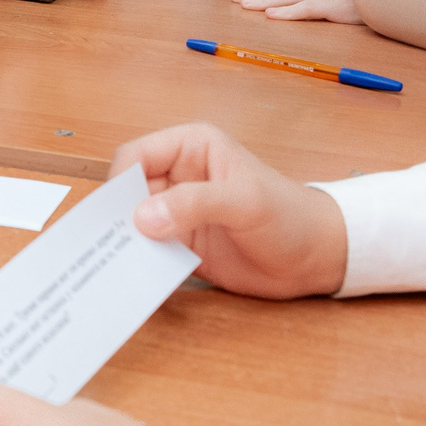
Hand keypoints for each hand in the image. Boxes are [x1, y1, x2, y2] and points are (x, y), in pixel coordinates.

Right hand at [108, 122, 348, 298]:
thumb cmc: (290, 217)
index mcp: (190, 148)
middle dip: (117, 216)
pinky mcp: (180, 244)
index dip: (121, 182)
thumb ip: (195, 204)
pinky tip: (137, 277)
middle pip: (127, 191)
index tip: (119, 214)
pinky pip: (148, 251)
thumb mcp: (245, 202)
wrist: (316, 259)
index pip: (135, 156)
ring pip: (132, 223)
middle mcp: (178, 177)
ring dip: (125, 243)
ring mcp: (177, 212)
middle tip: (109, 243)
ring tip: (117, 264)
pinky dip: (140, 263)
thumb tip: (143, 218)